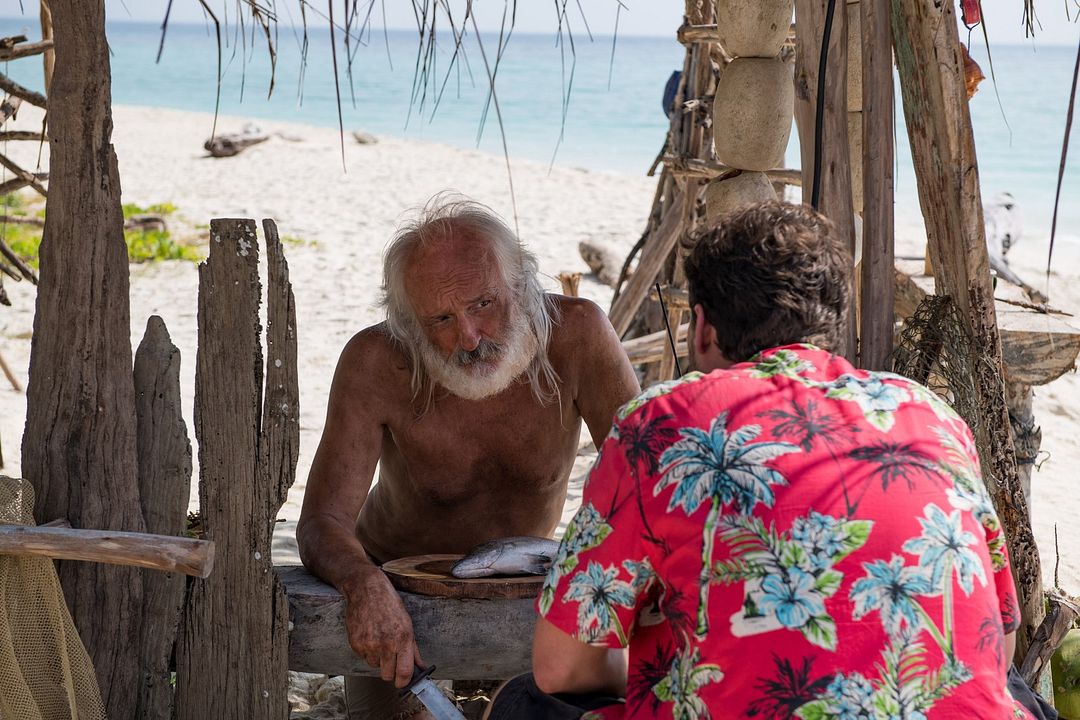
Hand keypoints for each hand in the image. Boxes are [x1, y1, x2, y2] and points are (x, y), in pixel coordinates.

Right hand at [342, 569, 424, 687]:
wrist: (366, 589)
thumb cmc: (389, 604)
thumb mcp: (407, 624)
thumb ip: (413, 649)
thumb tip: (419, 667)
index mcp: (403, 639)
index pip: (404, 672)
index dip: (404, 682)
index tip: (403, 682)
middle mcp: (386, 644)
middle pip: (387, 675)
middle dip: (390, 671)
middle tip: (391, 660)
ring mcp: (369, 645)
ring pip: (374, 665)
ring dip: (377, 657)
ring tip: (379, 638)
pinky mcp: (356, 643)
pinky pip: (363, 656)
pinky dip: (366, 649)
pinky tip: (369, 634)